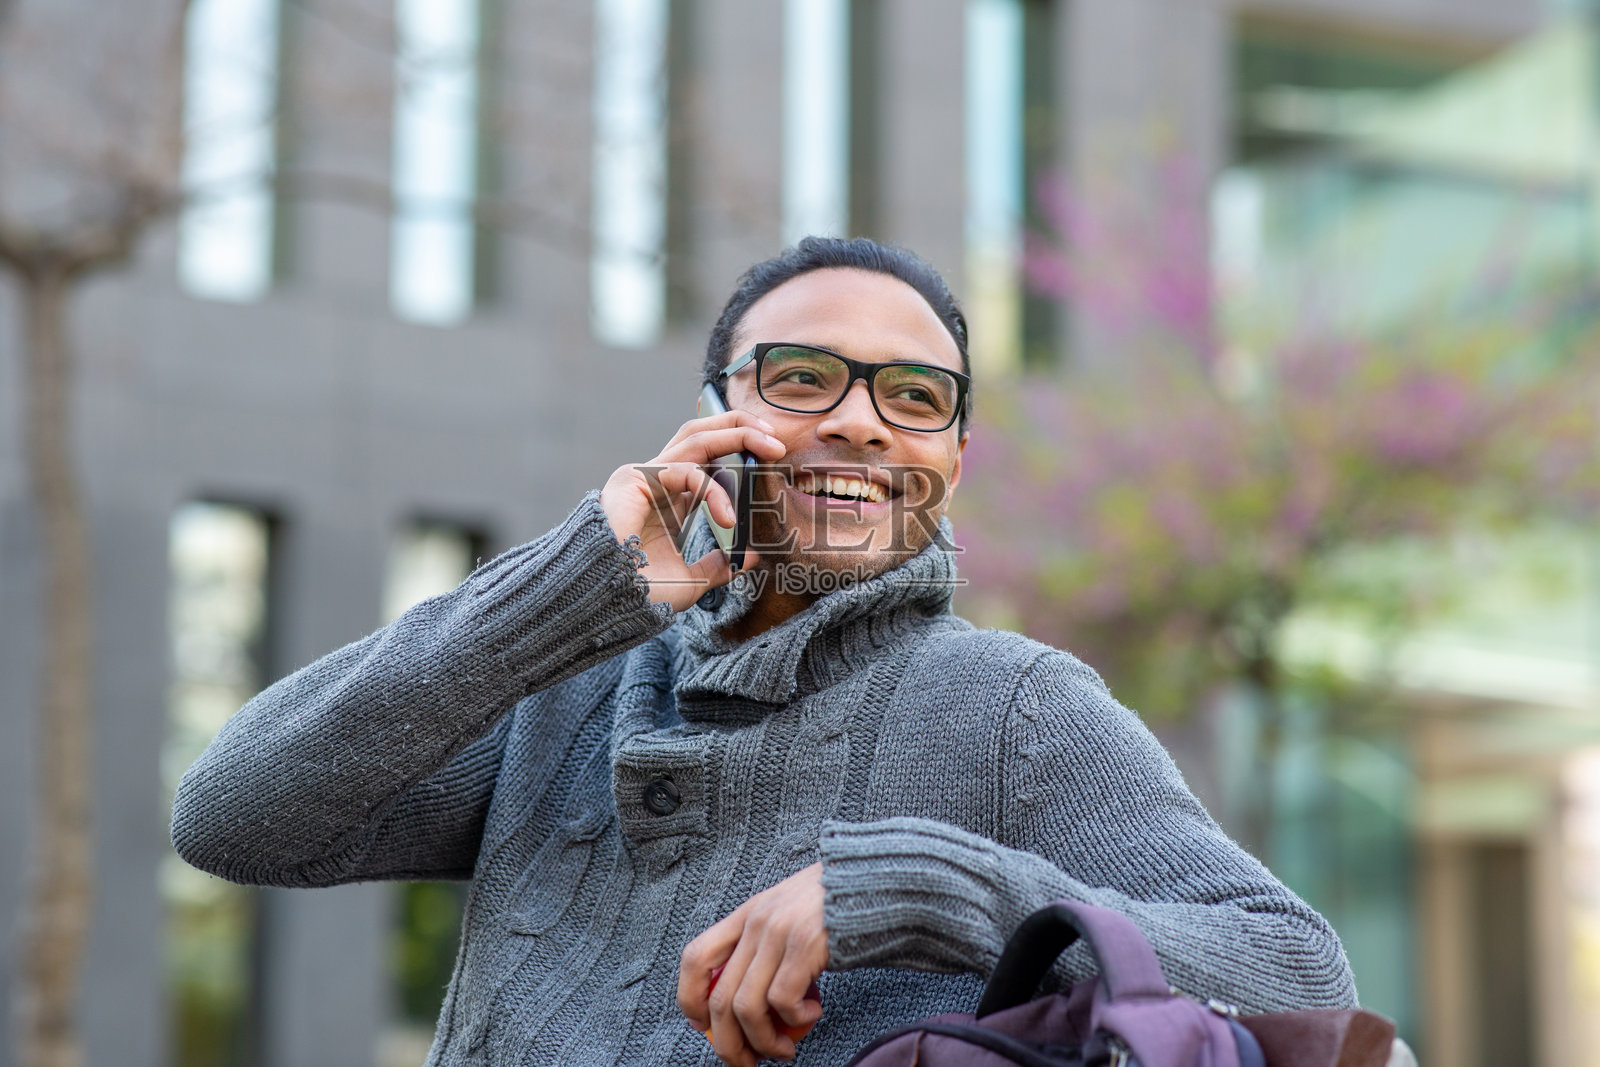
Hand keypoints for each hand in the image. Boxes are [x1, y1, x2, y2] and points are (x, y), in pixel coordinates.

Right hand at [599, 411, 786, 612]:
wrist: (607, 604)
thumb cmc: (640, 594)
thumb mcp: (691, 580)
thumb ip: (717, 566)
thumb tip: (749, 558)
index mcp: (670, 499)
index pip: (708, 457)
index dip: (739, 447)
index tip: (774, 454)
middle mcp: (657, 480)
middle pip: (702, 434)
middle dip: (741, 427)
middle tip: (777, 439)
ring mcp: (644, 476)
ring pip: (695, 437)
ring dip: (737, 434)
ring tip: (771, 448)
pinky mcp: (634, 479)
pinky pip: (685, 471)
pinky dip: (713, 491)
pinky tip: (728, 517)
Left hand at [678, 863, 827, 1065]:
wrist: (876, 877)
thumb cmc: (837, 902)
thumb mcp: (788, 913)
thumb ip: (765, 946)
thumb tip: (747, 1002)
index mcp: (747, 913)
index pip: (695, 957)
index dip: (691, 999)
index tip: (705, 1026)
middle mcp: (756, 921)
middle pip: (719, 997)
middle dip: (728, 1044)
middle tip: (746, 1063)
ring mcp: (779, 932)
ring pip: (746, 1007)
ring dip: (763, 1042)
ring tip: (784, 1049)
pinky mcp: (806, 944)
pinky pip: (783, 1000)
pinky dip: (795, 1020)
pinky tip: (813, 1014)